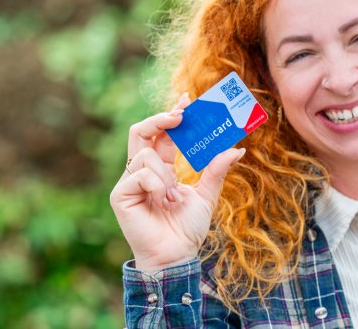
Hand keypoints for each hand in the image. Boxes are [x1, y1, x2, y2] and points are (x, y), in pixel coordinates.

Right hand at [109, 93, 245, 272]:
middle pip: (140, 131)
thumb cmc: (187, 228)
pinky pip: (140, 174)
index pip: (163, 133)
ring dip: (167, 174)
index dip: (173, 115)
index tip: (188, 100)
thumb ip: (217, 170)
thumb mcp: (207, 194)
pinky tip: (164, 202)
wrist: (176, 256)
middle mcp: (142, 171)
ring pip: (147, 155)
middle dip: (160, 119)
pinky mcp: (120, 195)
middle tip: (180, 115)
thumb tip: (236, 148)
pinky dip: (158, 185)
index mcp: (161, 168)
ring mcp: (129, 182)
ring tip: (174, 196)